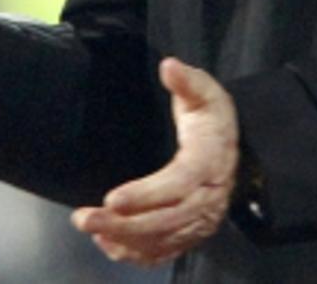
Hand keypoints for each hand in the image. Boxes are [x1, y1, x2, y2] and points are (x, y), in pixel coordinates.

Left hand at [72, 58, 238, 267]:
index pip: (178, 185)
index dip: (146, 195)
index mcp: (209, 164)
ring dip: (122, 239)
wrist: (233, 149)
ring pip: (160, 240)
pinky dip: (134, 253)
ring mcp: (199, 222)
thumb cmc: (213, 119)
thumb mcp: (206, 93)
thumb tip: (169, 65)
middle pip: (165, 221)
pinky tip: (107, 242)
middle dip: (123, 224)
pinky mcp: (189, 234)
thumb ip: (187, 80)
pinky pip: (162, 251)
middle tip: (83, 218)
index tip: (113, 198)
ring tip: (88, 227)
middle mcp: (207, 200)